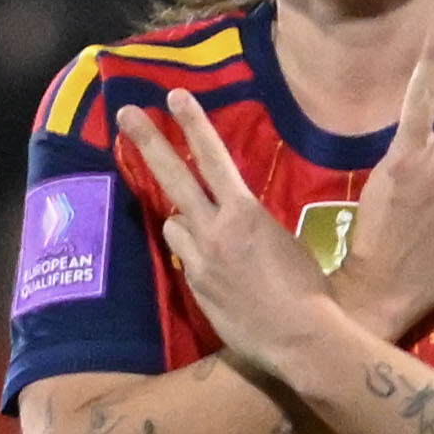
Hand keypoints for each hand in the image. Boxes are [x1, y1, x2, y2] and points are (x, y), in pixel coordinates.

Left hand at [117, 91, 339, 375]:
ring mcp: (200, 260)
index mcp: (245, 212)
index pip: (212, 157)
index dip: (193, 123)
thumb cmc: (308, 288)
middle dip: (148, 141)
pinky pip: (185, 257)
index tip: (174, 96)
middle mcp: (215, 230)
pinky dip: (194, 253)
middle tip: (125, 113)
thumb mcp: (285, 240)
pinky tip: (218, 271)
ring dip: (182, 219)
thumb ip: (252, 223)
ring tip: (207, 232)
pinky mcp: (196, 286)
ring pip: (173, 223)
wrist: (300, 338)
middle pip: (172, 177)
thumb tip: (237, 218)